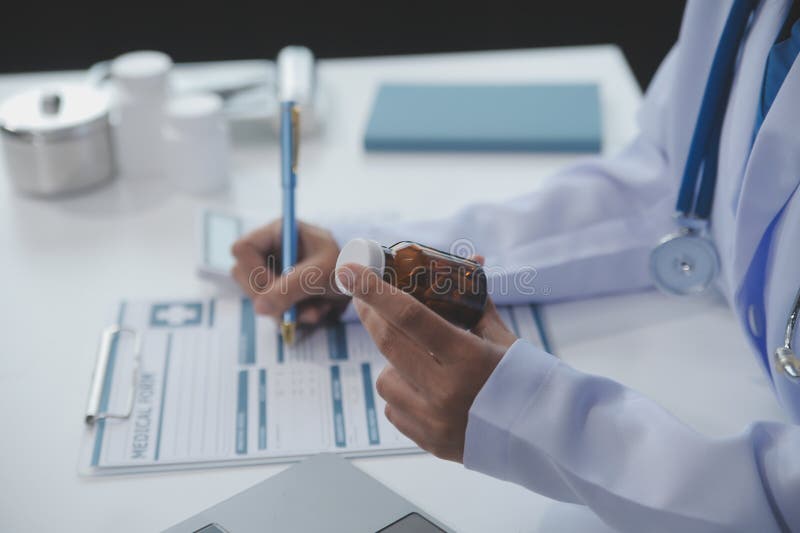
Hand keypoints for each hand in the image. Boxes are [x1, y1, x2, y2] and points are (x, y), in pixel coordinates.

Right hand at [231, 220, 348, 325]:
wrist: (362, 283)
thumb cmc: (345, 266)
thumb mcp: (322, 274)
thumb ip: (292, 287)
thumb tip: (259, 308)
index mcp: (278, 232)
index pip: (242, 250)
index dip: (253, 272)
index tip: (274, 290)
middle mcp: (270, 250)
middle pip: (243, 276)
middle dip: (269, 297)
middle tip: (293, 307)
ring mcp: (272, 271)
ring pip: (257, 296)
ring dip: (284, 311)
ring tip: (316, 310)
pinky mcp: (279, 291)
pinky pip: (271, 309)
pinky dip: (292, 316)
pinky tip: (316, 311)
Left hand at [337, 262, 517, 462]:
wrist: (547, 439)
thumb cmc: (527, 382)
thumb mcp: (504, 339)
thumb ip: (475, 306)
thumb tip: (466, 266)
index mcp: (468, 358)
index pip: (410, 316)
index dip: (375, 291)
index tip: (350, 271)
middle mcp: (446, 391)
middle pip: (388, 342)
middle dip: (371, 313)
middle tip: (364, 297)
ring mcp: (435, 421)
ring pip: (385, 378)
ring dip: (393, 361)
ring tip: (418, 360)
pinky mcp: (429, 442)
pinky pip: (394, 408)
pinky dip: (403, 393)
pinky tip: (426, 390)